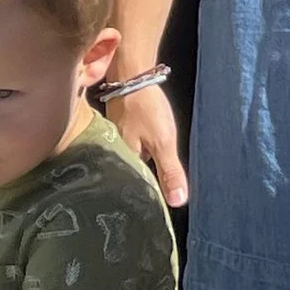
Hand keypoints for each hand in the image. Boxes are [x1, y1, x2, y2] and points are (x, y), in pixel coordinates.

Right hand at [104, 83, 188, 207]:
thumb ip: (170, 171)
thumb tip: (178, 202)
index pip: (131, 189)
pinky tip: (144, 158)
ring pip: (126, 163)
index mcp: (120, 163)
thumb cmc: (146, 109)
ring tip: (152, 185)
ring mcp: (111, 142)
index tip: (153, 212)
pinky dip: (136, 155)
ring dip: (138, 170)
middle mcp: (111, 155)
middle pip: (127, 177)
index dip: (143, 199)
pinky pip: (124, 150)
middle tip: (155, 201)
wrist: (132, 76)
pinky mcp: (114, 131)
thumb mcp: (163, 142)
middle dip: (140, 187)